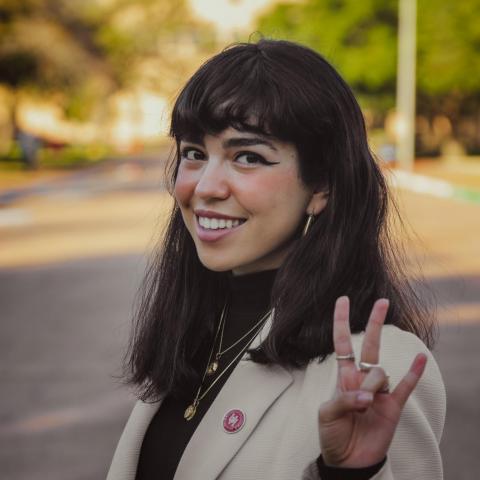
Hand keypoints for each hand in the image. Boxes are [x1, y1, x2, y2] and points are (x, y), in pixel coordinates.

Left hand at [318, 296, 426, 467]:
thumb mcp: (326, 415)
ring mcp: (379, 392)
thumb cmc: (332, 435)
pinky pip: (405, 387)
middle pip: (369, 344)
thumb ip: (344, 399)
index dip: (341, 322)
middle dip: (374, 323)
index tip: (343, 300)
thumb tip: (368, 395)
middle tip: (382, 302)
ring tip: (362, 407)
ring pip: (380, 372)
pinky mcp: (393, 408)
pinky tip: (421, 358)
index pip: (342, 343)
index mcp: (343, 376)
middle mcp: (362, 379)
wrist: (347, 462)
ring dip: (371, 386)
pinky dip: (413, 373)